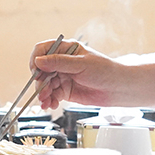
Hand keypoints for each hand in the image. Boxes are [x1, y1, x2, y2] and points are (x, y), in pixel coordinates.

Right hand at [30, 40, 154, 110]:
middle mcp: (62, 63)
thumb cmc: (105, 70)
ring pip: (45, 85)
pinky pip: (52, 95)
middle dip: (40, 82)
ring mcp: (63, 77)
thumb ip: (58, 63)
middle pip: (42, 70)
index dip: (36, 60)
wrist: (118, 88)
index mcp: (65, 50)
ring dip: (43, 94)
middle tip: (41, 91)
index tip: (36, 71)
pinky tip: (51, 104)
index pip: (42, 50)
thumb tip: (39, 61)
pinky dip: (49, 101)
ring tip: (45, 102)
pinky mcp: (66, 91)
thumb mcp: (81, 64)